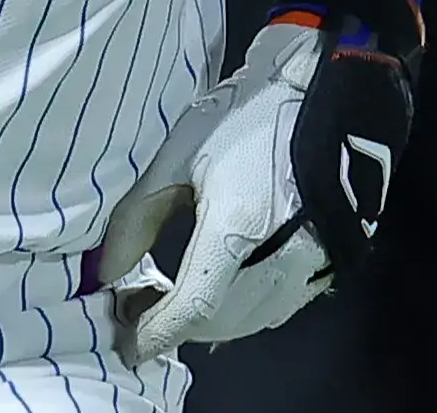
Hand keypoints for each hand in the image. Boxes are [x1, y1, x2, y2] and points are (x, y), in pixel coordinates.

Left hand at [98, 0, 420, 364]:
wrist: (317, 91)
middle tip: (138, 309)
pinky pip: (281, 305)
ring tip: (171, 301)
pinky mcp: (330, 259)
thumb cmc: (242, 116)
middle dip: (178, 326)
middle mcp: (284, 256)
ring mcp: (314, 262)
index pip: (195, 305)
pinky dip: (244, 311)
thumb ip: (138, 217)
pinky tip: (218, 295)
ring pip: (254, 319)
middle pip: (223, 320)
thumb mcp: (178, 156)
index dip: (159, 332)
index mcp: (241, 227)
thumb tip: (106, 270)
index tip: (130, 345)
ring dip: (211, 322)